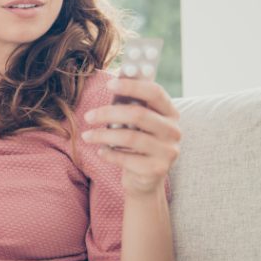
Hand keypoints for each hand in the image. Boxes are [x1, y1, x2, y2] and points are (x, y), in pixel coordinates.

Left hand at [81, 77, 180, 195]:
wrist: (147, 177)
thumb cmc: (137, 142)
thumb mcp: (138, 123)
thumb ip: (130, 105)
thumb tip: (112, 83)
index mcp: (170, 113)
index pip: (155, 93)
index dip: (132, 86)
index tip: (108, 84)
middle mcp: (173, 131)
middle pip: (138, 114)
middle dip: (108, 113)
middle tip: (88, 116)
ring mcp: (168, 151)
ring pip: (130, 137)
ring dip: (103, 135)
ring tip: (86, 136)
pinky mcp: (158, 169)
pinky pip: (127, 158)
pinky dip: (109, 154)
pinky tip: (100, 151)